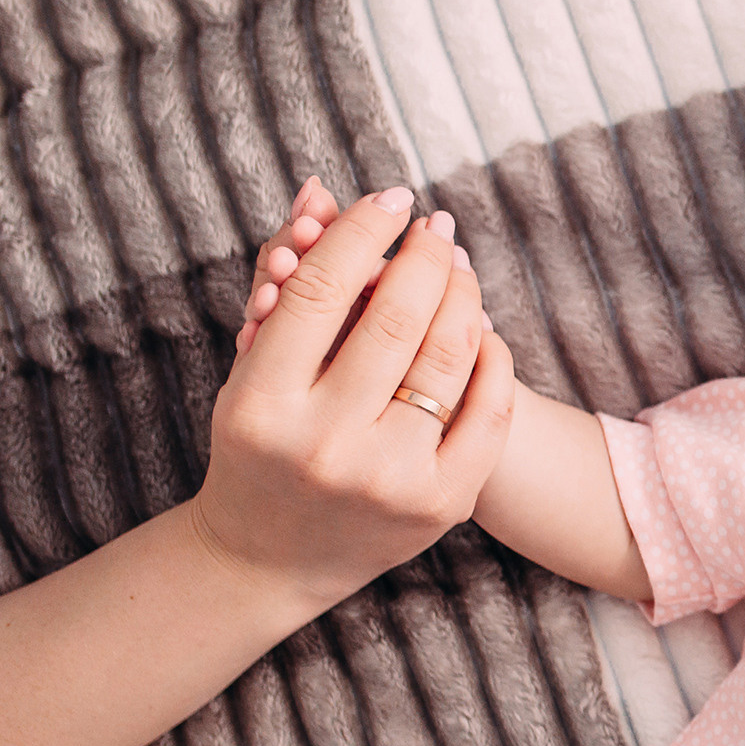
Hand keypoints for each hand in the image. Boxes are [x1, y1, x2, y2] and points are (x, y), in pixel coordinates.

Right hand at [194, 185, 515, 614]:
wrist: (270, 558)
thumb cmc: (261, 442)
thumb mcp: (253, 369)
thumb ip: (288, 283)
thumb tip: (322, 187)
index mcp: (260, 405)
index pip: (320, 289)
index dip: (362, 230)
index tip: (391, 197)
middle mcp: (323, 444)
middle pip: (396, 316)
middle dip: (424, 255)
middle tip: (435, 225)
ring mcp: (388, 479)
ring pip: (450, 355)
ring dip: (463, 294)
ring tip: (457, 265)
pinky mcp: (441, 504)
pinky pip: (488, 408)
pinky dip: (491, 356)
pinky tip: (481, 328)